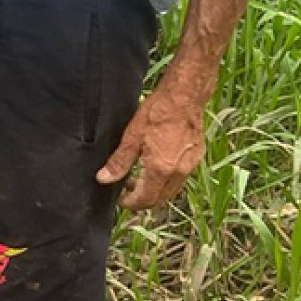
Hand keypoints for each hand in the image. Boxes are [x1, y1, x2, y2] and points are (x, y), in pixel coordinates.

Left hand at [97, 78, 207, 210]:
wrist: (184, 97)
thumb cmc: (157, 112)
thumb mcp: (131, 136)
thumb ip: (119, 162)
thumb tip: (104, 179)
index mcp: (160, 170)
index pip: (145, 200)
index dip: (130, 203)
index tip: (119, 199)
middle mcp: (178, 173)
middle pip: (159, 200)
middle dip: (141, 200)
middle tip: (125, 190)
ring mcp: (190, 167)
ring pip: (170, 191)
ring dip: (154, 191)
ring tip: (137, 178)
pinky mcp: (196, 158)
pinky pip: (179, 179)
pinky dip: (165, 181)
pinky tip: (155, 167)